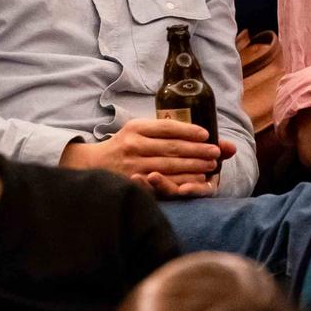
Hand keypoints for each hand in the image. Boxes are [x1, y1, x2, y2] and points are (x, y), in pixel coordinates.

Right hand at [59, 118, 232, 196]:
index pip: (167, 128)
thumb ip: (164, 130)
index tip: (206, 135)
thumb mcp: (138, 130)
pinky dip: (181, 181)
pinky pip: (162, 182)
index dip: (189, 131)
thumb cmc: (125, 145)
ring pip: (169, 166)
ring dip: (193, 166)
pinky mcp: (134, 182)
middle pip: (172, 148)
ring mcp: (133, 165)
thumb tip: (200, 132)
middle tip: (216, 152)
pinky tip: (195, 181)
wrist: (94, 165)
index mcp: (136, 127)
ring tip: (210, 165)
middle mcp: (133, 145)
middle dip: (197, 151)